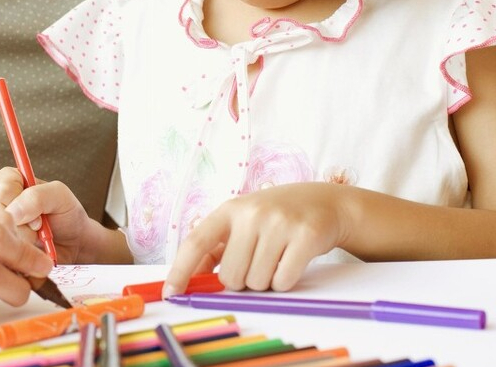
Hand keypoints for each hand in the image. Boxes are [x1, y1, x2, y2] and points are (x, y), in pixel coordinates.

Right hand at [0, 167, 122, 264]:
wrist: (73, 244)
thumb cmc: (66, 214)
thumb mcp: (59, 196)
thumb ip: (37, 196)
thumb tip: (13, 212)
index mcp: (8, 180)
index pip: (1, 190)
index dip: (21, 204)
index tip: (39, 216)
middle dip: (22, 228)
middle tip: (38, 229)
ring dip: (22, 244)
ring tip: (35, 242)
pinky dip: (18, 258)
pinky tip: (28, 254)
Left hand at [165, 182, 350, 295]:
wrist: (324, 202)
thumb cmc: (276, 218)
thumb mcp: (243, 222)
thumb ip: (216, 249)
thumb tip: (190, 281)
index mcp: (230, 209)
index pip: (196, 242)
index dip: (180, 270)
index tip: (171, 293)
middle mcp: (252, 213)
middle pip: (230, 276)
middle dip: (242, 282)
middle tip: (257, 264)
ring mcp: (279, 223)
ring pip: (256, 282)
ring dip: (265, 282)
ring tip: (276, 259)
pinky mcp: (305, 236)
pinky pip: (283, 281)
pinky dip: (285, 282)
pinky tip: (291, 262)